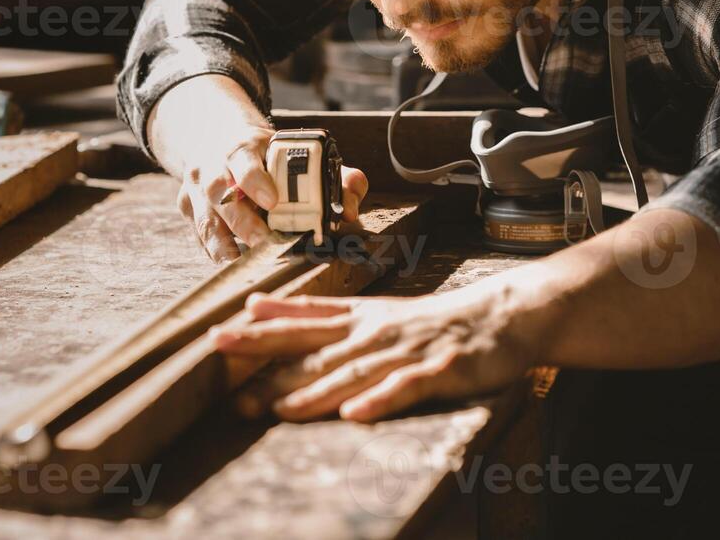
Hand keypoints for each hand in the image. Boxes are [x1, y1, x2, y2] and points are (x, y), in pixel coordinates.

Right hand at [174, 127, 368, 263]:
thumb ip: (331, 174)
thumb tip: (352, 207)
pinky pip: (200, 237)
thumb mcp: (293, 151)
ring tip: (246, 266)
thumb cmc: (262, 152)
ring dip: (226, 248)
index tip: (272, 200)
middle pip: (222, 198)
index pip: (243, 161)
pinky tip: (234, 266)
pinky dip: (216, 253)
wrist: (211, 135)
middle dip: (245, 225)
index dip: (255, 180)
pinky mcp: (187, 209)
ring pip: (206, 223)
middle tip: (267, 245)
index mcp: (241, 147)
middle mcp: (212, 168)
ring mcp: (196, 191)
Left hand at [212, 283, 548, 421]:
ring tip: (279, 409)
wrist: (501, 315)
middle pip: (316, 349)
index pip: (301, 324)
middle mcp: (375, 332)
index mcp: (357, 319)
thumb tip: (258, 304)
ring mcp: (407, 350)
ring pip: (354, 372)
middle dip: (271, 361)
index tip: (218, 336)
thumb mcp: (370, 311)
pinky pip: (406, 388)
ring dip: (315, 392)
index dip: (260, 331)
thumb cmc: (430, 320)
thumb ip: (316, 313)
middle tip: (230, 377)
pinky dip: (381, 400)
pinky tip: (357, 414)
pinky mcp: (440, 369)